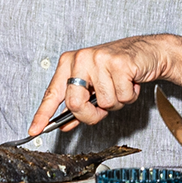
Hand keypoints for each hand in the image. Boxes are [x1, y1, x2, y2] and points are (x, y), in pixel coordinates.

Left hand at [29, 35, 175, 134]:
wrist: (148, 52)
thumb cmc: (119, 69)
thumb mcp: (94, 85)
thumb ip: (78, 104)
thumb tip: (64, 124)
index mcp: (69, 63)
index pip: (52, 92)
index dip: (43, 114)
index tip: (34, 130)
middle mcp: (81, 59)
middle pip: (74, 103)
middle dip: (90, 115)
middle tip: (102, 110)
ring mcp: (99, 59)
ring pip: (103, 103)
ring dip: (117, 103)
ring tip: (121, 86)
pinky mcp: (119, 64)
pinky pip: (123, 97)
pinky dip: (130, 96)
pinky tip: (131, 82)